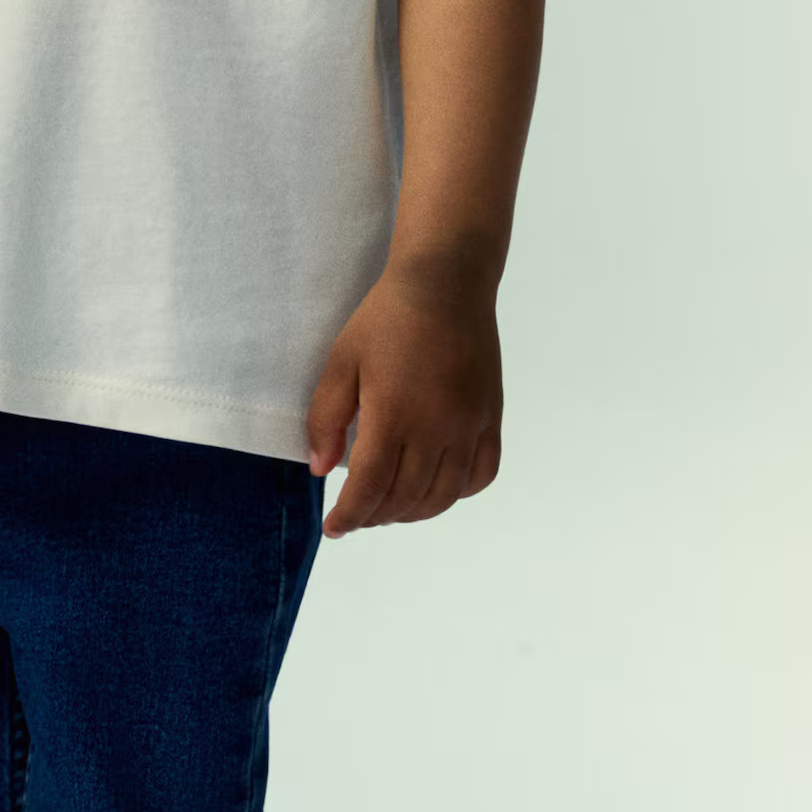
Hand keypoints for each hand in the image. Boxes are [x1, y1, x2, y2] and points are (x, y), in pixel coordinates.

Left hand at [305, 256, 503, 536]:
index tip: (334, 528)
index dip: (349, 516)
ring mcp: (470, 425)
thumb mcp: (341, 361)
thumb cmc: (386, 318)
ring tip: (389, 508)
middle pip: (405, 498)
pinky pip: (480, 475)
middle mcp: (437, 428)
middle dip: (374, 517)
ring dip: (412, 513)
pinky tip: (435, 489)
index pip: (369, 488)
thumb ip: (326, 418)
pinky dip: (457, 494)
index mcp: (394, 414)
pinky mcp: (491, 418)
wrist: (446, 283)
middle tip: (356, 515)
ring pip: (443, 496)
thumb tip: (320, 469)